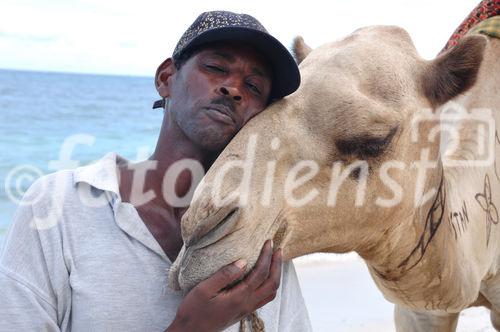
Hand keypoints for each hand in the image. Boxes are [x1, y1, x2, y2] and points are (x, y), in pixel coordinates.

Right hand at [166, 240, 281, 331]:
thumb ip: (224, 275)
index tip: (268, 242)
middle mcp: (247, 305)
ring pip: (271, 293)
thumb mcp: (204, 289)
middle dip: (277, 265)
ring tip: (274, 261)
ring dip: (276, 275)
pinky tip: (264, 276)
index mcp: (239, 297)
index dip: (266, 256)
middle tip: (278, 249)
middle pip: (272, 284)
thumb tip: (243, 261)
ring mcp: (247, 310)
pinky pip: (264, 298)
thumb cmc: (194, 310)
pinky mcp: (244, 312)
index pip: (260, 273)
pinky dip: (270, 284)